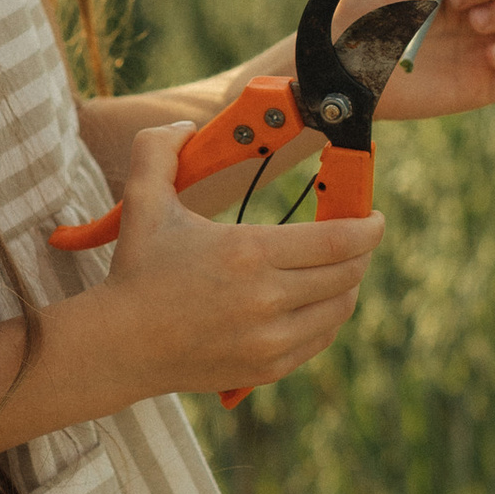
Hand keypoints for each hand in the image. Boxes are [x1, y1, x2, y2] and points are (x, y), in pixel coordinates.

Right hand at [105, 119, 382, 395]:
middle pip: (348, 273)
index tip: (374, 217)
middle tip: (358, 236)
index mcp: (249, 253)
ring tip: (340, 267)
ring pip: (340, 308)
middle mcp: (267, 299)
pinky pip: (321, 339)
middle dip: (362, 251)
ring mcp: (271, 339)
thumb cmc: (136, 270)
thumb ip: (158, 148)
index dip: (369, 227)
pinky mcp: (268, 368)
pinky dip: (328, 317)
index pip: (338, 240)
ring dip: (348, 284)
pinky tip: (317, 300)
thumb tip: (187, 125)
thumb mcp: (144, 200)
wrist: (119, 346)